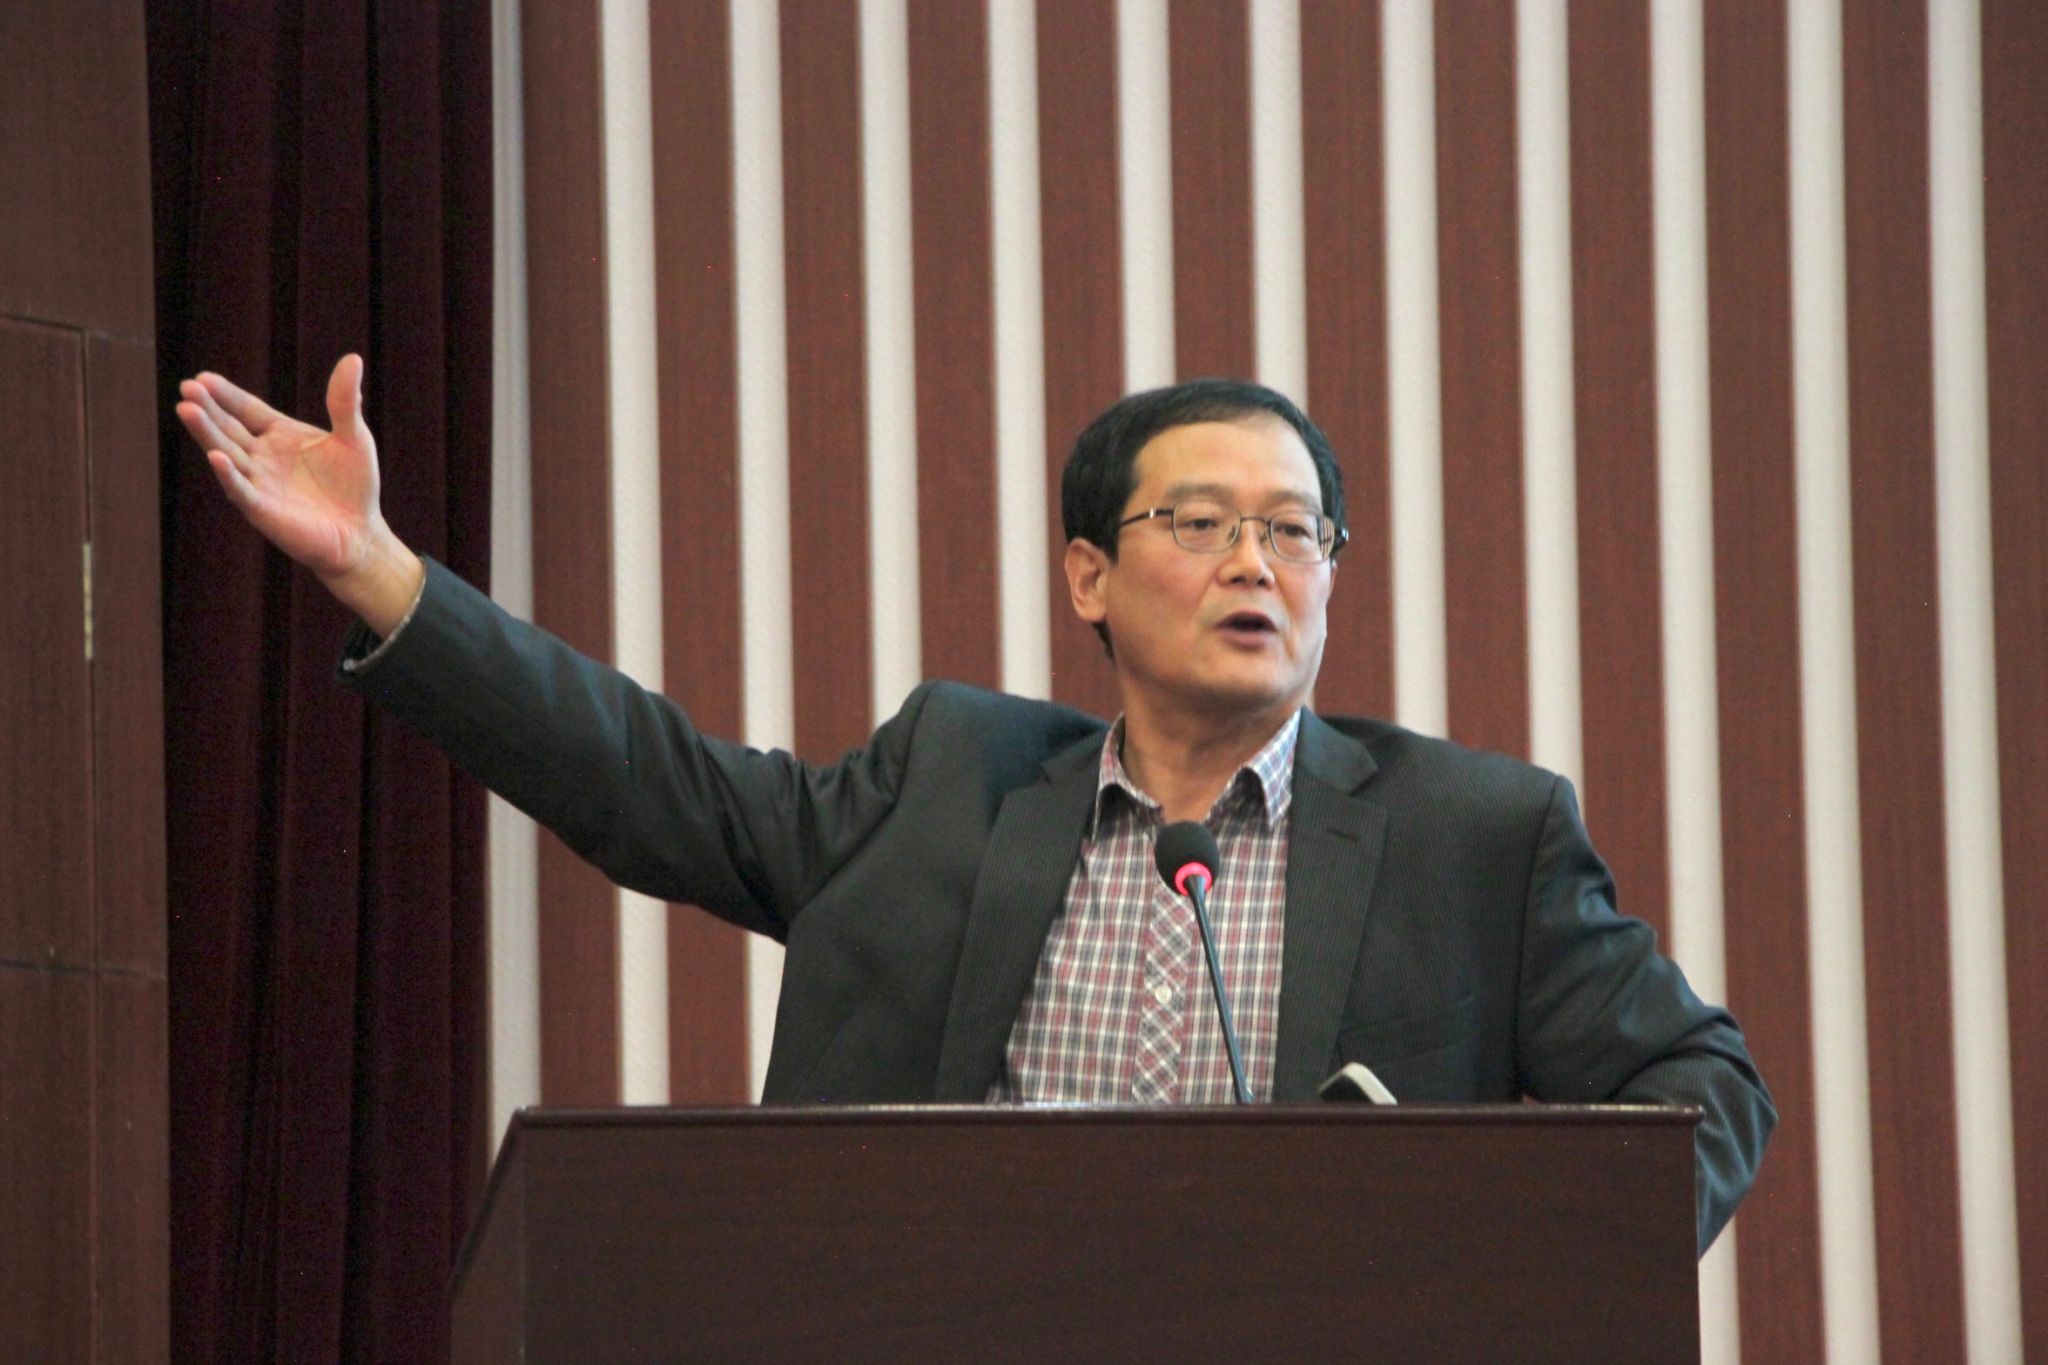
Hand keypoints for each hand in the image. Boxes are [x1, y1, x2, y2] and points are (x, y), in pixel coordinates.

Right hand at [176, 354, 421, 632]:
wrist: (360, 533)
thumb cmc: (355, 486)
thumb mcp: (353, 437)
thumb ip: (344, 402)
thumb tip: (353, 358)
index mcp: (279, 435)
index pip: (246, 409)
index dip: (225, 394)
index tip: (203, 377)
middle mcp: (261, 457)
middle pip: (229, 428)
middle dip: (208, 409)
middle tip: (187, 388)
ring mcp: (258, 483)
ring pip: (226, 453)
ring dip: (207, 434)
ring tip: (187, 409)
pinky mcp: (263, 510)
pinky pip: (241, 489)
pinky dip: (229, 474)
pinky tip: (216, 456)